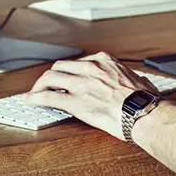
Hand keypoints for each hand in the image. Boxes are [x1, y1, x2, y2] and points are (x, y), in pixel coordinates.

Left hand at [23, 52, 158, 140]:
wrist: (144, 114)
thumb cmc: (145, 101)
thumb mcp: (141, 81)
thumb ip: (134, 80)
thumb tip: (141, 82)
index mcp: (106, 62)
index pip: (80, 62)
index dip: (71, 71)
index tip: (68, 77)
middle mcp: (91, 68)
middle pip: (61, 66)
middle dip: (51, 76)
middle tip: (47, 85)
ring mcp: (81, 84)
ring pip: (50, 78)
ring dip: (39, 85)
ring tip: (35, 93)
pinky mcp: (74, 101)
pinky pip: (48, 96)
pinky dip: (35, 98)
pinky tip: (29, 101)